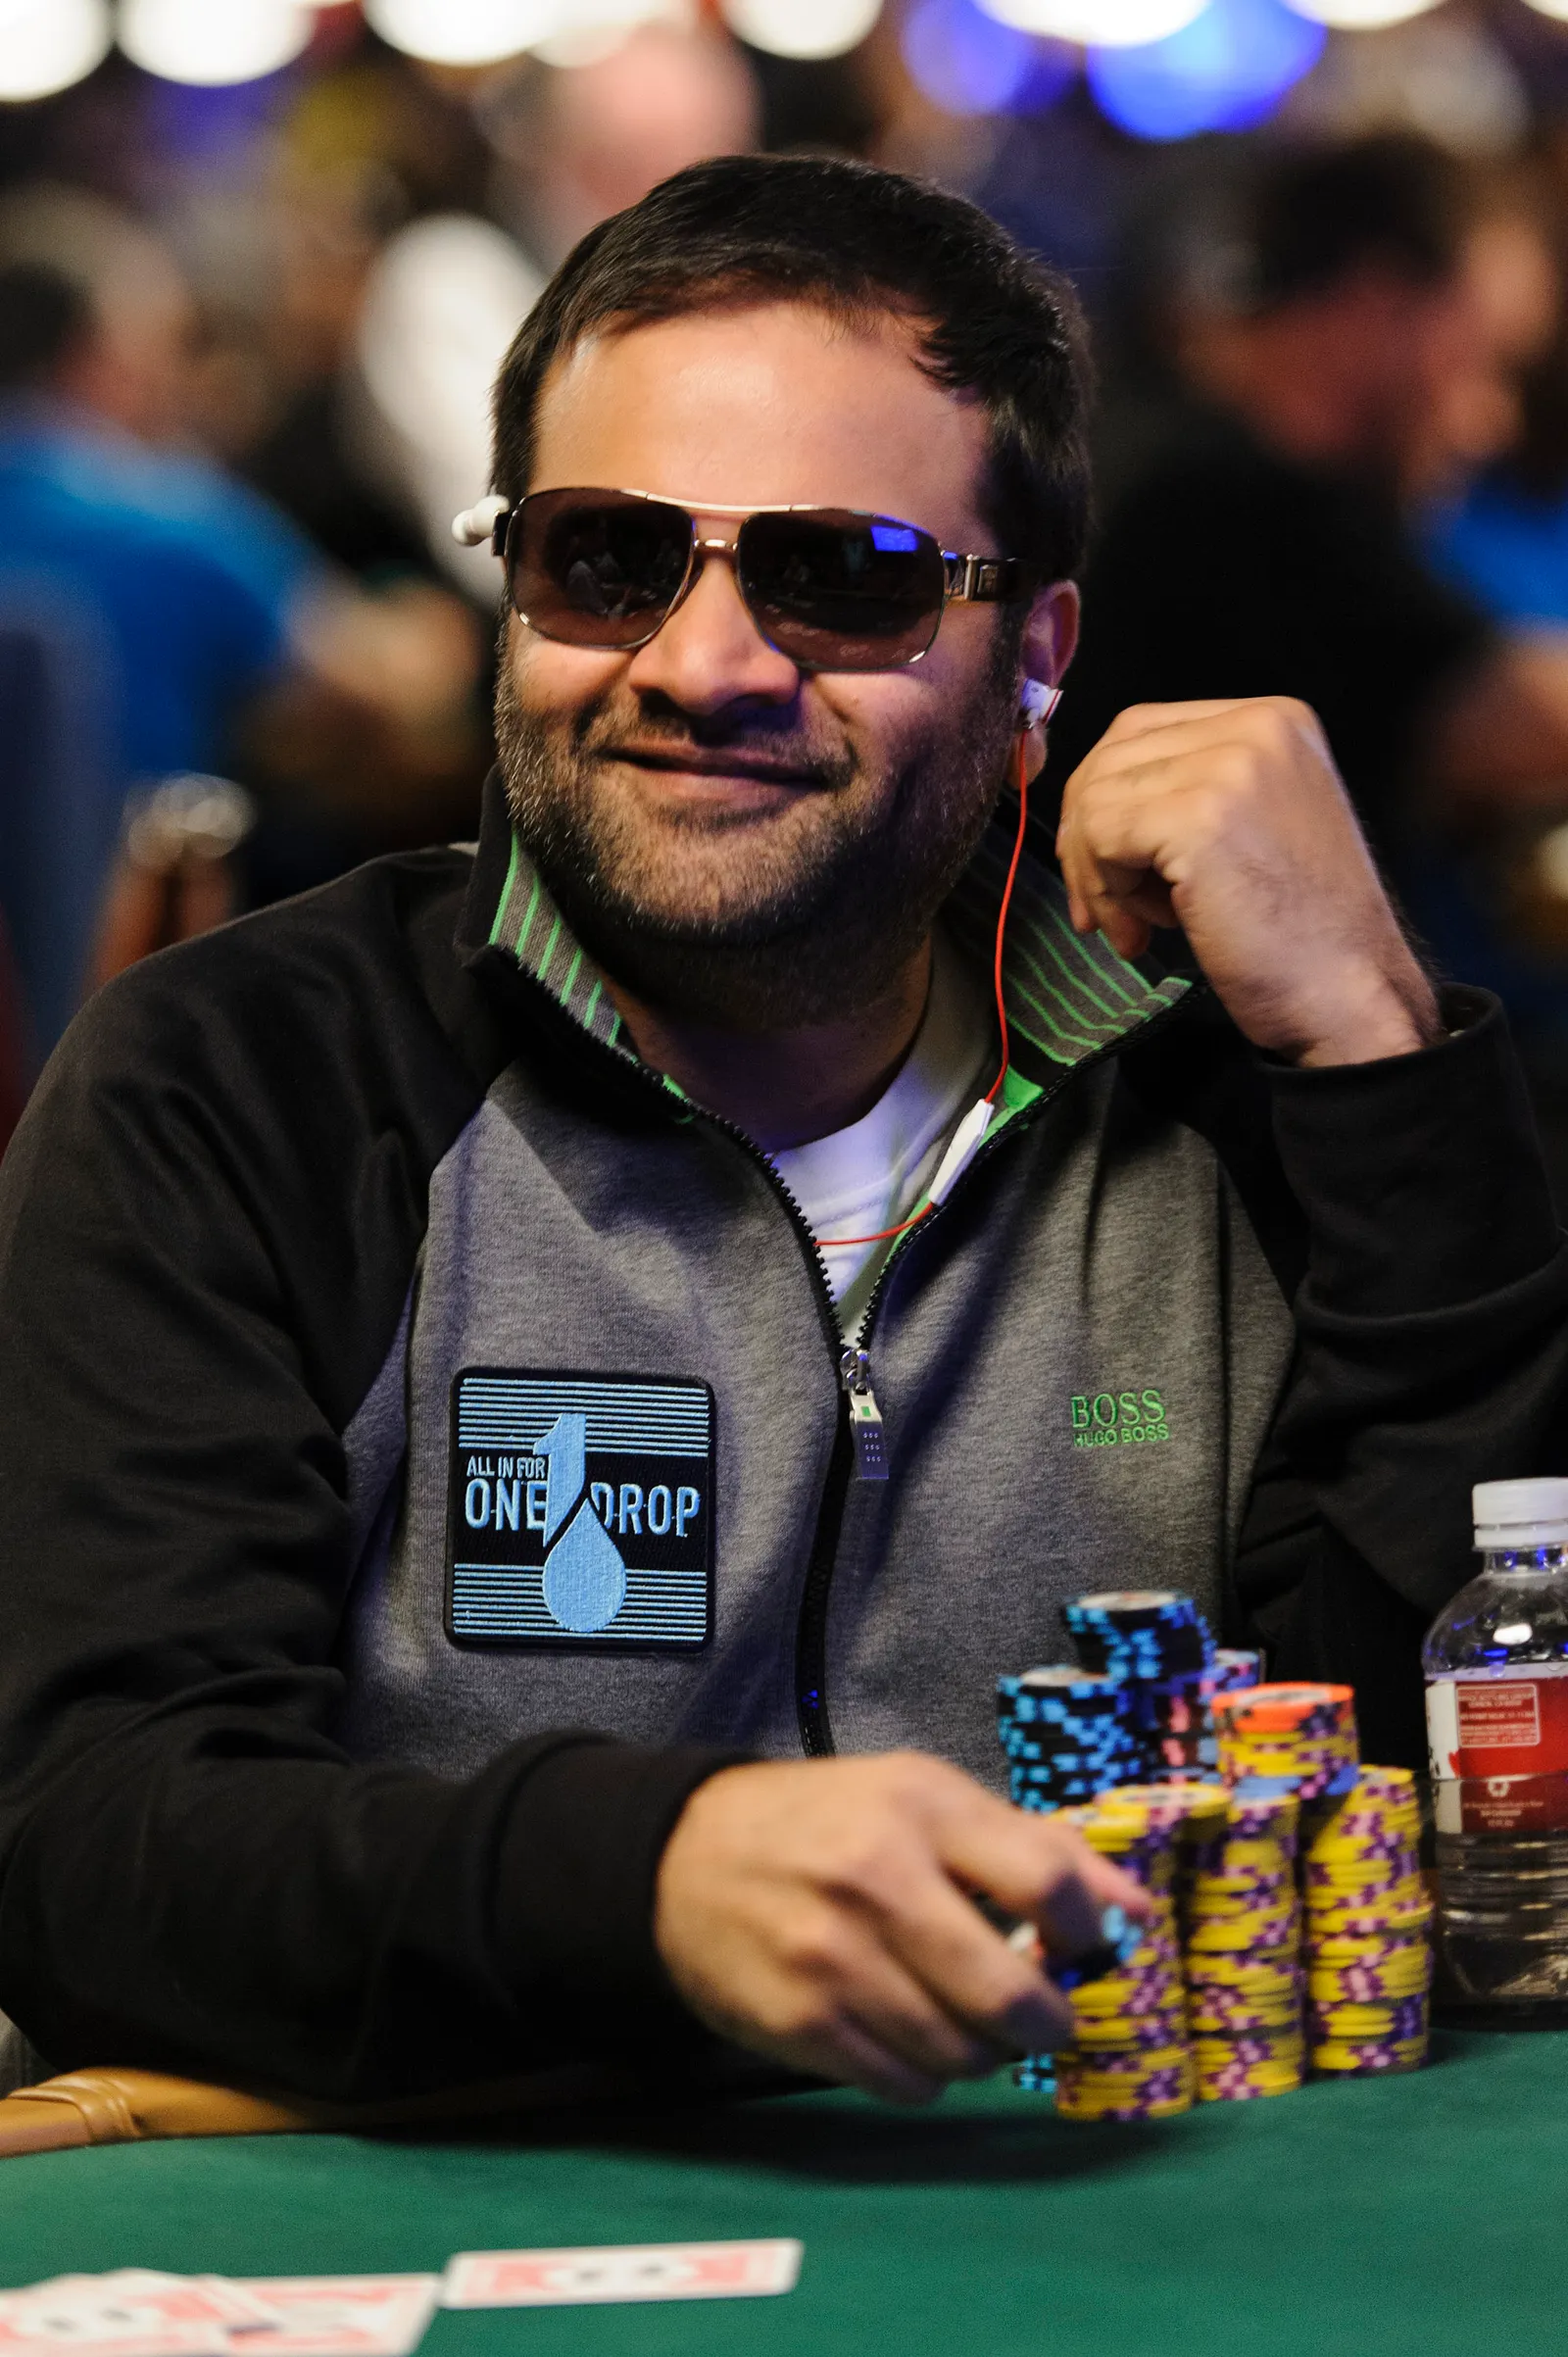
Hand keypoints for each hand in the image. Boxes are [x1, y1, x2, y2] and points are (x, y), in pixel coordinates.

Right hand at [653, 1752, 1148, 2106]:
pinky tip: (908, 2034)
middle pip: (1011, 1994)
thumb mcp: (927, 1798)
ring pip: (963, 2055)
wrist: (686, 1855)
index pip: (1045, 1881)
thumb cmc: (831, 1823)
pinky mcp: (800, 2022)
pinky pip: (905, 2086)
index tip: (1082, 1947)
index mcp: (920, 1808)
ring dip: (984, 2052)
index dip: (1087, 1931)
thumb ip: (1033, 1847)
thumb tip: (1133, 1914)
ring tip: (963, 2019)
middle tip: (1043, 2016)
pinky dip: (926, 2075)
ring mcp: (834, 1958)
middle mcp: (877, 1879)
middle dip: (1049, 2022)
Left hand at [1054, 696, 1441, 1065]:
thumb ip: (1188, 793)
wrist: (1350, 995)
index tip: (1103, 872)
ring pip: (1097, 798)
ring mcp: (1232, 764)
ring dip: (1098, 875)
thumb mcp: (1251, 827)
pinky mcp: (1200, 815)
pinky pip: (1100, 834)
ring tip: (1140, 927)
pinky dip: (1106, 891)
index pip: (1140, 731)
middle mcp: (1258, 725)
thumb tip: (1087, 803)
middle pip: (1112, 758)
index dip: (1102, 801)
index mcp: (1274, 720)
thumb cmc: (1299, 933)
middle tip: (1102, 913)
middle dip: (1086, 840)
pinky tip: (1150, 931)